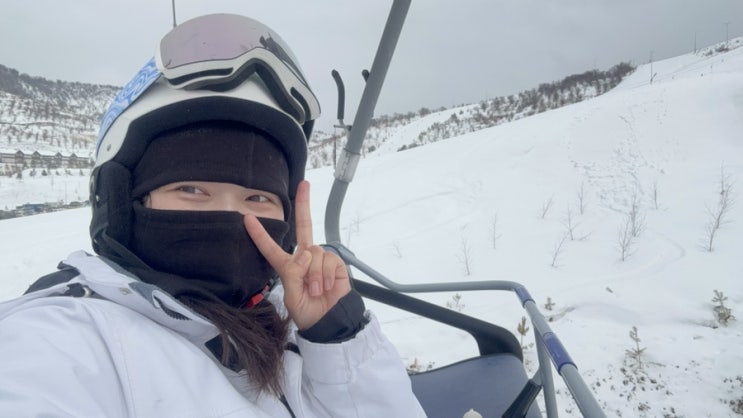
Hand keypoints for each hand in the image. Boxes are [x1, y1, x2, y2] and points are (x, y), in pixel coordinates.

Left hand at [244, 180, 350, 329]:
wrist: (329, 320)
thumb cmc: (308, 311)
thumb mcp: (293, 295)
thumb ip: (296, 272)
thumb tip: (307, 252)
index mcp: (288, 266)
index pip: (270, 248)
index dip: (259, 234)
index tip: (247, 218)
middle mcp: (305, 258)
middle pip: (304, 226)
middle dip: (304, 203)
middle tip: (304, 184)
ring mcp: (321, 258)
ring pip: (314, 253)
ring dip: (314, 276)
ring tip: (316, 291)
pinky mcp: (335, 262)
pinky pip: (328, 260)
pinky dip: (326, 275)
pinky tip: (327, 286)